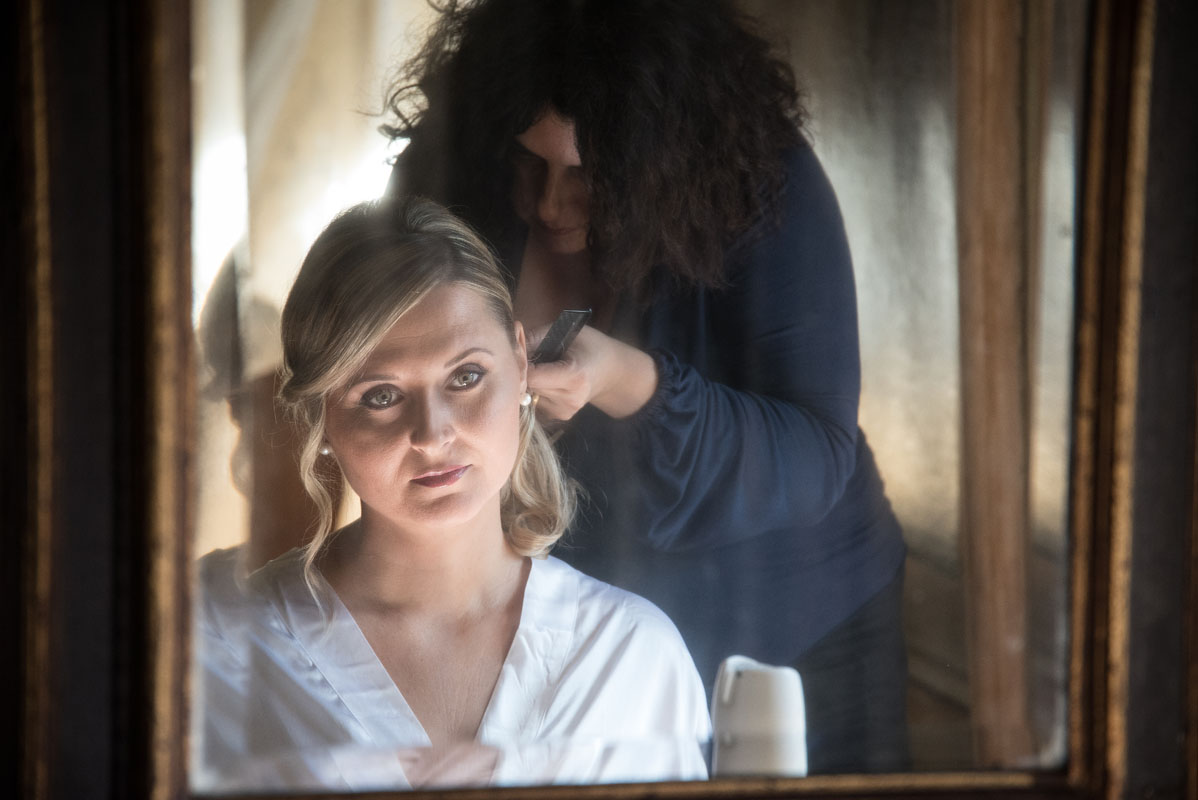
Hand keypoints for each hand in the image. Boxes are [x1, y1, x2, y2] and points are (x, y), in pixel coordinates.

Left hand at [526, 325, 657, 421]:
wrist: (611, 371)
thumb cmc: (588, 345)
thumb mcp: (565, 332)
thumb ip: (533, 338)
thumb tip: (507, 344)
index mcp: (574, 377)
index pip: (532, 377)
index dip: (521, 363)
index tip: (521, 350)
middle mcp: (570, 399)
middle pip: (529, 387)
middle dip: (524, 371)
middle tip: (531, 355)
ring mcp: (566, 411)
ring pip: (530, 395)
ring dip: (530, 381)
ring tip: (545, 367)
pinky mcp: (561, 416)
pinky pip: (536, 401)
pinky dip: (537, 389)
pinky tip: (549, 380)